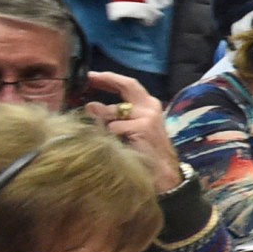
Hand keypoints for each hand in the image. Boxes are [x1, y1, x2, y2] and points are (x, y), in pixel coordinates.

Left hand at [83, 71, 182, 192]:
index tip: (90, 76)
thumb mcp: (127, 131)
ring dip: (102, 123)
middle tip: (88, 79)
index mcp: (148, 106)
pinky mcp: (143, 127)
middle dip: (105, 80)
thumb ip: (112, 117)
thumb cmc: (144, 154)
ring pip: (112, 112)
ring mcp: (147, 116)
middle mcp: (150, 107)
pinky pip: (113, 128)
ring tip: (103, 137)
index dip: (108, 79)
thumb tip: (89, 106)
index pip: (128, 86)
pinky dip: (109, 137)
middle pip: (126, 86)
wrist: (164, 175)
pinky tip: (115, 147)